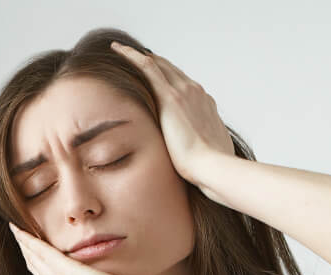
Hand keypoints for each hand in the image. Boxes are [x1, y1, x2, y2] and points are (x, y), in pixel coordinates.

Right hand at [8, 221, 165, 274]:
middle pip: (40, 274)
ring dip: (26, 247)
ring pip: (37, 263)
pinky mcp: (67, 273)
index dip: (44, 272)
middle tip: (21, 241)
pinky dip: (29, 241)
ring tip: (17, 232)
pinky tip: (20, 229)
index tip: (38, 261)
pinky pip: (41, 253)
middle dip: (30, 258)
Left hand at [110, 41, 233, 191]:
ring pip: (159, 64)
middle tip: (134, 59)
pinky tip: (117, 51)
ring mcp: (185, 91)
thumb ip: (199, 146)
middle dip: (154, 63)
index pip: (184, 85)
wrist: (212, 167)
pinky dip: (132, 56)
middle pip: (171, 70)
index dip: (168, 78)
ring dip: (141, 57)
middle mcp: (196, 92)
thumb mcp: (207, 152)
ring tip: (122, 52)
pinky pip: (147, 67)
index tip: (155, 78)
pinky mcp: (170, 96)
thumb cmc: (210, 168)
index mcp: (205, 104)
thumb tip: (193, 157)